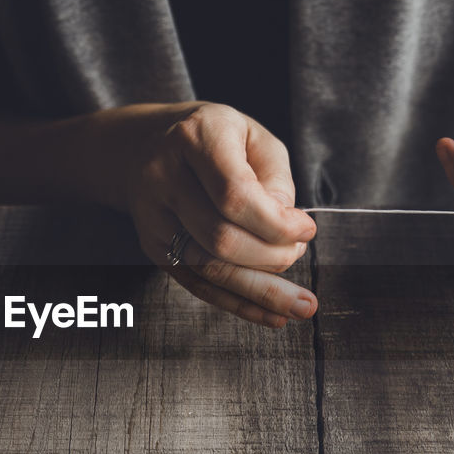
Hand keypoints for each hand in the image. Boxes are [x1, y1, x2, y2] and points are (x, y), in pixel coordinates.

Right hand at [119, 102, 317, 326]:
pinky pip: (198, 285)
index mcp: (195, 138)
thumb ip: (275, 181)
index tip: (307, 230)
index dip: (277, 224)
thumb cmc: (215, 139)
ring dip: (261, 290)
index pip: (235, 196)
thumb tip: (287, 235)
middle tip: (298, 252)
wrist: (146, 146)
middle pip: (220, 238)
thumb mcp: (254, 138)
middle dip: (272, 256)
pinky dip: (239, 305)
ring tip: (302, 306)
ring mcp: (153, 217)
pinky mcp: (152, 247)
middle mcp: (164, 177)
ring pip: (209, 268)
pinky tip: (272, 316)